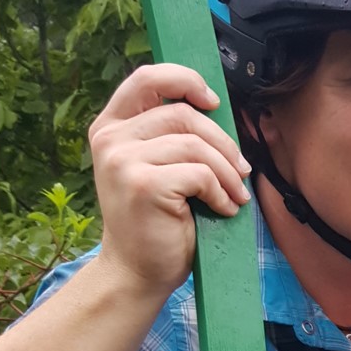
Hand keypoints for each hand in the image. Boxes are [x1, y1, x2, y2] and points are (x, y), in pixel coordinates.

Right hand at [90, 64, 251, 300]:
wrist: (136, 272)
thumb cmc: (154, 221)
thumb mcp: (154, 167)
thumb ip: (168, 134)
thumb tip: (215, 106)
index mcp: (110, 127)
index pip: (147, 78)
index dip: (185, 79)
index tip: (213, 102)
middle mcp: (110, 139)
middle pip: (183, 113)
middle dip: (222, 141)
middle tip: (240, 169)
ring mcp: (122, 161)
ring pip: (195, 145)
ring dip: (227, 171)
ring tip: (234, 193)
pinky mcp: (143, 185)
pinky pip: (200, 174)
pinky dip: (220, 192)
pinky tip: (223, 208)